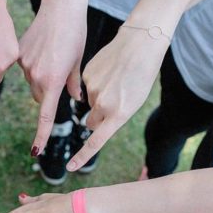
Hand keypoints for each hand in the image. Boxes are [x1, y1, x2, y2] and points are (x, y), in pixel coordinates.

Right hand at [18, 0, 86, 154]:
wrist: (60, 7)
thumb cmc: (74, 33)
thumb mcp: (78, 61)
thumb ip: (73, 84)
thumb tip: (75, 99)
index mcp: (52, 81)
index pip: (45, 116)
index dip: (41, 136)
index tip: (35, 151)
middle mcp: (36, 76)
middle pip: (39, 97)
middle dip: (47, 93)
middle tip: (59, 74)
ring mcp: (25, 66)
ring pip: (32, 83)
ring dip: (41, 78)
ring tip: (52, 55)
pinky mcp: (19, 55)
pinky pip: (25, 69)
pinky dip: (33, 64)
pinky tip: (43, 48)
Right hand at [68, 28, 168, 170]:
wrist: (139, 44)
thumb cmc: (142, 75)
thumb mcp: (133, 102)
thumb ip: (114, 116)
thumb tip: (92, 121)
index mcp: (118, 114)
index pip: (95, 142)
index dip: (81, 157)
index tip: (70, 168)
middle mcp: (103, 105)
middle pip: (91, 122)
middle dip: (96, 118)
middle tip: (111, 104)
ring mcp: (93, 91)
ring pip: (90, 103)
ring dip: (99, 97)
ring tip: (116, 80)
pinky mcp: (87, 76)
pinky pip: (87, 87)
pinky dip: (96, 82)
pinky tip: (109, 71)